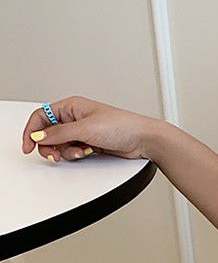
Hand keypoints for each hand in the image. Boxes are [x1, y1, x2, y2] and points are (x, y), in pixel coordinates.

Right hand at [21, 97, 162, 162]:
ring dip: (67, 152)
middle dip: (50, 145)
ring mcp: (83, 132)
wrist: (143, 140)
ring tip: (80, 152)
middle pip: (49, 133)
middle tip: (55, 155)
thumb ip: (59, 134)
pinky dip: (77, 155)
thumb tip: (39, 136)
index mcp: (71, 106)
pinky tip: (87, 153)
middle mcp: (76, 118)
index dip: (32, 131)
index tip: (28, 146)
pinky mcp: (91, 144)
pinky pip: (74, 151)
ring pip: (62, 145)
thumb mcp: (85, 129)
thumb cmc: (122, 126)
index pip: (41, 116)